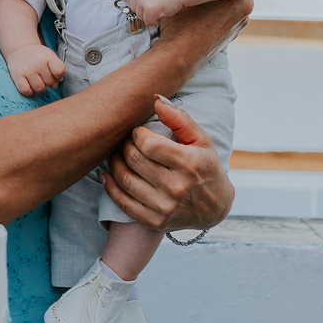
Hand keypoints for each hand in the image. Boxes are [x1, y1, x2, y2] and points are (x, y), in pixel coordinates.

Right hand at [5, 44, 66, 96]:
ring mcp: (27, 70)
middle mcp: (37, 62)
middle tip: (42, 76)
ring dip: (39, 88)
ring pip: (39, 89)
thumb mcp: (50, 57)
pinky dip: (29, 92)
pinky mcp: (17, 76)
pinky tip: (29, 86)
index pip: (60, 71)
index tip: (53, 74)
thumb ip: (57, 71)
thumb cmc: (38, 56)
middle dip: (47, 82)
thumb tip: (53, 86)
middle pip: (49, 82)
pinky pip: (26, 91)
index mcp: (48, 56)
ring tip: (36, 81)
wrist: (20, 49)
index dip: (58, 76)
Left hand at [102, 95, 233, 232]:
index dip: (137, 134)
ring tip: (117, 155)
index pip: (148, 144)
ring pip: (125, 180)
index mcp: (189, 164)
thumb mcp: (201, 140)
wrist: (215, 207)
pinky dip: (110, 187)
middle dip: (124, 146)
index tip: (138, 132)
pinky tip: (107, 175)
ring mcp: (165, 208)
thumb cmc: (206, 166)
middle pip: (133, 160)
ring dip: (115, 163)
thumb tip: (156, 100)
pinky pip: (123, 203)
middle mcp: (176, 188)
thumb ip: (179, 119)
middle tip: (126, 142)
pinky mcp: (155, 222)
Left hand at [124, 0, 182, 26]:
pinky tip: (162, 12)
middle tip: (156, 5)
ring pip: (141, 16)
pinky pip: (149, 22)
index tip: (144, 5)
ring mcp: (142, 1)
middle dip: (144, 10)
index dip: (137, 4)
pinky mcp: (149, 10)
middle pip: (134, 9)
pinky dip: (156, 20)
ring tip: (160, 7)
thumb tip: (137, 3)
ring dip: (150, 15)